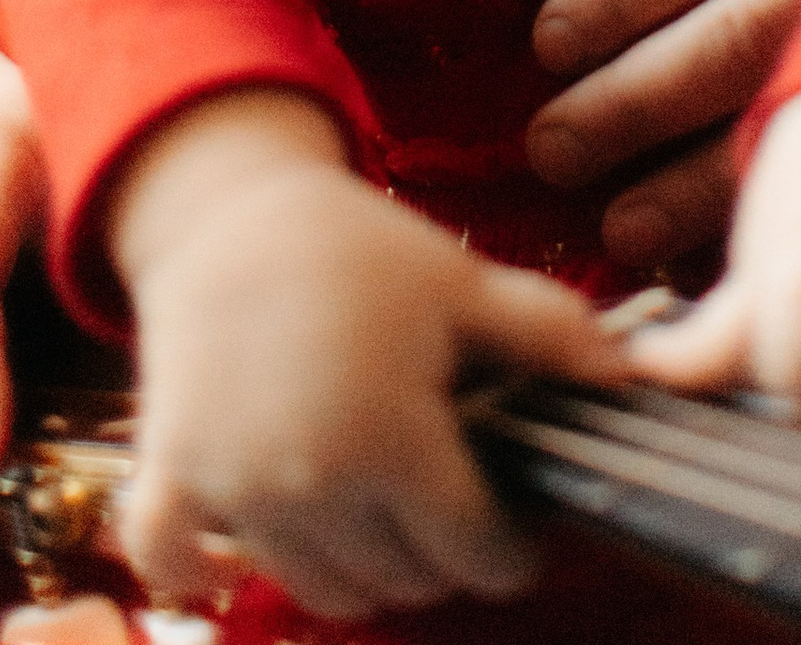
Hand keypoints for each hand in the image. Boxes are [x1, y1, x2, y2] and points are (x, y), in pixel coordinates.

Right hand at [113, 92, 622, 620]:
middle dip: (437, 550)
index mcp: (390, 435)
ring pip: (322, 590)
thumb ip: (547, 335)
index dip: (509, 543)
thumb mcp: (458, 282)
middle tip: (440, 489)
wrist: (230, 210)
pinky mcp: (170, 477)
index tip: (511, 519)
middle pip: (404, 581)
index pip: (475, 552)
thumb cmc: (354, 247)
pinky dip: (207, 564)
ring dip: (354, 562)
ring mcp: (232, 487)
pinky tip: (246, 533)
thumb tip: (630, 376)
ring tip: (371, 495)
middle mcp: (309, 479)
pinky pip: (177, 563)